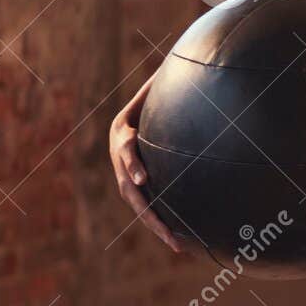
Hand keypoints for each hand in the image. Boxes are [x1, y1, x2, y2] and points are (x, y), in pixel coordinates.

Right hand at [108, 74, 180, 252]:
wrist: (134, 111)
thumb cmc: (154, 94)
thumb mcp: (154, 85)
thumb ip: (163, 80)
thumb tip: (185, 60)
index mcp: (121, 132)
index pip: (125, 150)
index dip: (131, 164)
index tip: (143, 178)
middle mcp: (119, 158)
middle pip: (130, 189)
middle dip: (148, 211)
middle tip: (164, 227)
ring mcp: (125, 175)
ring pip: (138, 205)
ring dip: (157, 226)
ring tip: (178, 245)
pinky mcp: (138, 186)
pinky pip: (149, 207)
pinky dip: (162, 224)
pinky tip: (183, 241)